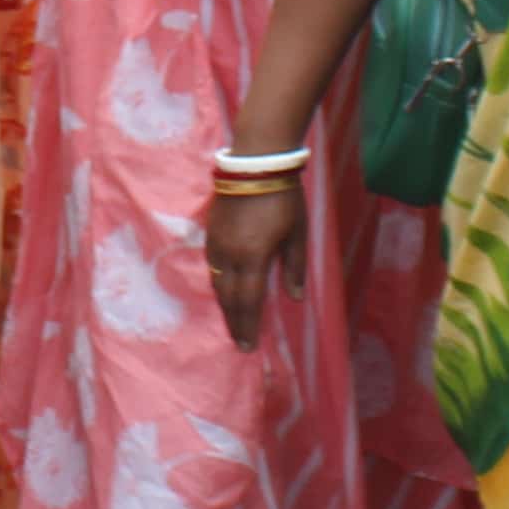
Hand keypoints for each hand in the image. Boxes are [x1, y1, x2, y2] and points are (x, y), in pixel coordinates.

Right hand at [202, 183, 307, 348]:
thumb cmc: (284, 198)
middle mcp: (229, 254)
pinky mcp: (210, 231)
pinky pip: (211, 266)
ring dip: (224, 304)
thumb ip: (294, 267)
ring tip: (231, 320)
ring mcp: (216, 242)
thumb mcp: (297, 234)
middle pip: (228, 297)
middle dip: (233, 321)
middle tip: (238, 342)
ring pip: (216, 282)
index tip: (247, 345)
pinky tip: (222, 289)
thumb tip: (293, 298)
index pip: (247, 300)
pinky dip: (217, 283)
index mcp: (253, 257)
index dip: (247, 325)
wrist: (256, 163)